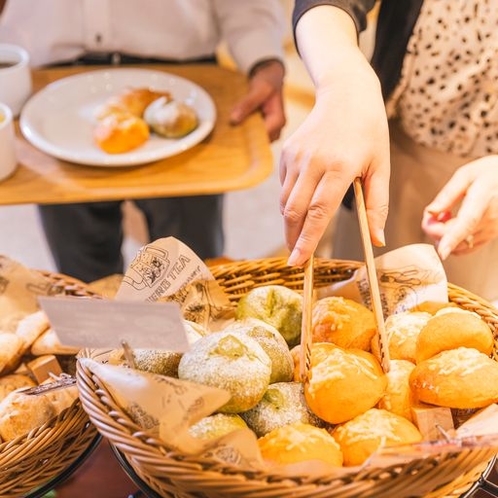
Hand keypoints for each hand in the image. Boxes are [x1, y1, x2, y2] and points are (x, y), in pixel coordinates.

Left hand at [229, 59, 285, 141]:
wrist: (270, 76)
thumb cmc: (267, 81)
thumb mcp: (258, 89)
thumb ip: (247, 104)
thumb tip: (233, 119)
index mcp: (278, 121)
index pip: (262, 137)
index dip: (248, 138)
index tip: (233, 134)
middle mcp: (277, 129)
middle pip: (259, 141)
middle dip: (245, 138)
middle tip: (230, 132)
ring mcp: (272, 130)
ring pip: (256, 140)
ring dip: (245, 136)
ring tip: (232, 130)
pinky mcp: (265, 129)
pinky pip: (255, 135)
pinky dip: (246, 132)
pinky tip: (237, 127)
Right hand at [279, 48, 389, 265]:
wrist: (346, 93)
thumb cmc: (369, 132)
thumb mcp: (380, 167)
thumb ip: (376, 205)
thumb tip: (376, 240)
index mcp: (339, 167)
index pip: (318, 212)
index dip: (307, 240)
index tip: (298, 261)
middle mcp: (313, 161)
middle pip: (294, 211)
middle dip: (292, 238)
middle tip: (296, 257)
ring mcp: (296, 156)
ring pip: (284, 201)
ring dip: (290, 222)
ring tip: (298, 234)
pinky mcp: (286, 152)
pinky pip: (283, 185)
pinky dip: (289, 201)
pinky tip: (302, 201)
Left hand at [422, 155, 497, 258]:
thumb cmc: (492, 173)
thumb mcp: (467, 174)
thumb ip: (447, 194)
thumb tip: (431, 211)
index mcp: (483, 199)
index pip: (467, 223)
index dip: (452, 238)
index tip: (442, 251)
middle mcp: (490, 219)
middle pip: (456, 237)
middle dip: (435, 230)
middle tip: (431, 214)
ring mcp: (493, 229)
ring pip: (461, 246)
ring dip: (444, 236)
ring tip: (445, 216)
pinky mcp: (493, 235)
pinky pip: (468, 247)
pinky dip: (454, 241)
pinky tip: (453, 225)